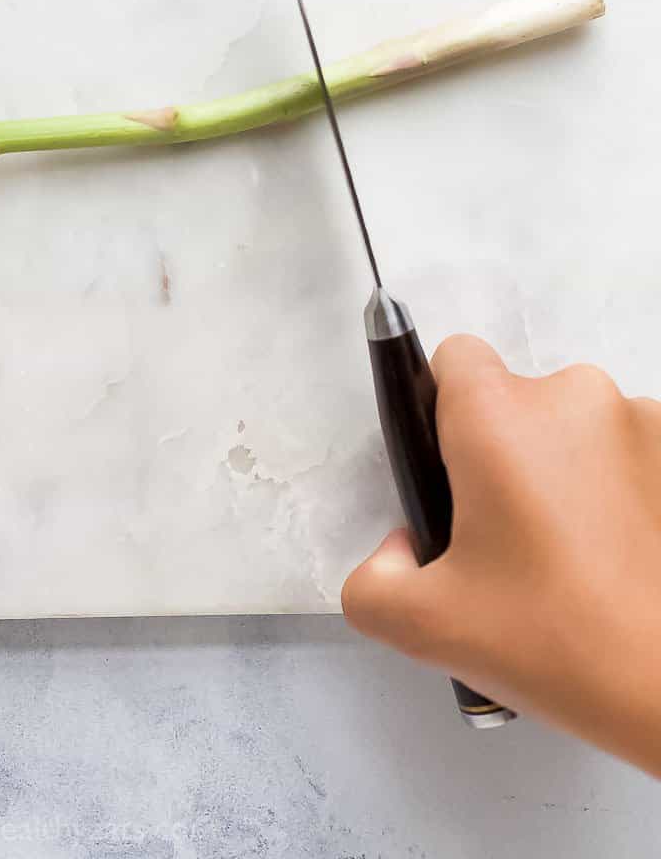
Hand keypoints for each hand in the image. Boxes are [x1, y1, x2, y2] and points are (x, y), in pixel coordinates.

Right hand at [343, 336, 660, 774]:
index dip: (444, 414)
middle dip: (509, 458)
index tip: (457, 477)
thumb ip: (372, 582)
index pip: (454, 360)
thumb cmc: (563, 646)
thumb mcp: (427, 628)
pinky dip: (624, 492)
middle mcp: (574, 397)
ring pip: (580, 430)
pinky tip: (622, 558)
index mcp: (498, 417)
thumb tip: (399, 550)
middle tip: (513, 544)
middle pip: (518, 402)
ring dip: (571, 474)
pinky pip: (634, 455)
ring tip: (577, 562)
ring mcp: (643, 421)